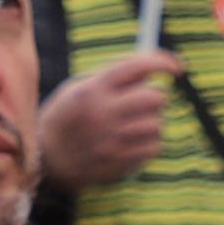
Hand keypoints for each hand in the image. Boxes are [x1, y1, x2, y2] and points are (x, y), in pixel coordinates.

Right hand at [32, 56, 178, 189]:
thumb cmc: (66, 118)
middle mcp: (104, 113)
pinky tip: (130, 143)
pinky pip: (154, 147)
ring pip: (157, 124)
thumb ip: (111, 77)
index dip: (163, 62)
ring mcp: (113, 140)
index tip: (177, 67)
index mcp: (93, 89)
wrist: (46, 161)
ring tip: (132, 126)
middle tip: (143, 103)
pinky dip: (148, 143)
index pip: (137, 66)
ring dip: (151, 122)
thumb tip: (150, 68)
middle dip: (154, 97)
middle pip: (155, 97)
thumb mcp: (77, 88)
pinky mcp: (120, 162)